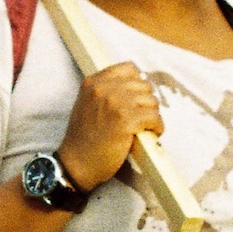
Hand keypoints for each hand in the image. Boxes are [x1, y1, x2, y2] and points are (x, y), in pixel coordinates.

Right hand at [56, 63, 164, 193]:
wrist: (76, 163)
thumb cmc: (84, 138)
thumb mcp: (87, 103)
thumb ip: (106, 91)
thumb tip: (137, 87)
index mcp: (93, 82)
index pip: (128, 68)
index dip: (137, 84)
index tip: (137, 98)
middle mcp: (104, 88)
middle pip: (144, 85)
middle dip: (146, 102)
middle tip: (142, 117)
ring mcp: (115, 103)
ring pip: (152, 101)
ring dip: (152, 115)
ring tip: (144, 127)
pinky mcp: (126, 121)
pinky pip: (155, 118)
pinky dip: (157, 127)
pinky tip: (149, 134)